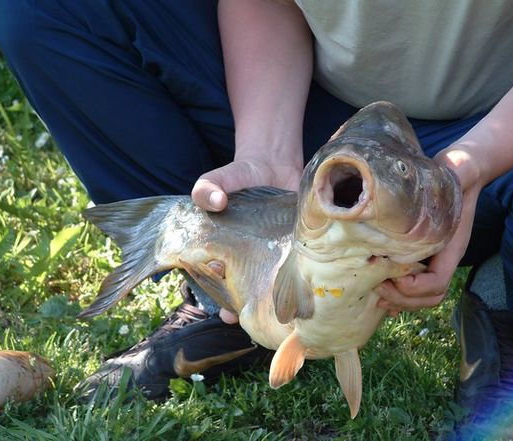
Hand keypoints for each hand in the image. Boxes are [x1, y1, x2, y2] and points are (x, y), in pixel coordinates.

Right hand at [191, 157, 302, 323]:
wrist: (276, 164)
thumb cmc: (241, 176)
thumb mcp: (221, 178)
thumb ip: (208, 186)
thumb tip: (215, 202)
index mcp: (225, 250)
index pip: (219, 282)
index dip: (222, 298)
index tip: (227, 309)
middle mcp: (249, 258)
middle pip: (246, 290)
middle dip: (248, 308)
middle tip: (256, 320)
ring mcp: (274, 255)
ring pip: (272, 286)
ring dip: (273, 302)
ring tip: (278, 318)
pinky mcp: (297, 248)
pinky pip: (297, 269)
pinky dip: (300, 282)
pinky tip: (303, 295)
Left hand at [376, 146, 483, 315]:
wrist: (461, 175)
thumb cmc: (457, 173)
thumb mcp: (457, 171)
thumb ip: (454, 172)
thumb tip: (451, 166)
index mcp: (452, 247)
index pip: (438, 282)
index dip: (415, 286)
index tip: (392, 274)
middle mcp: (444, 259)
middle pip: (430, 297)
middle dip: (403, 298)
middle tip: (377, 286)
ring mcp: (435, 261)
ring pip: (422, 298)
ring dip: (399, 301)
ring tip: (377, 294)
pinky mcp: (424, 259)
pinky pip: (414, 290)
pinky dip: (399, 297)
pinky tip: (381, 295)